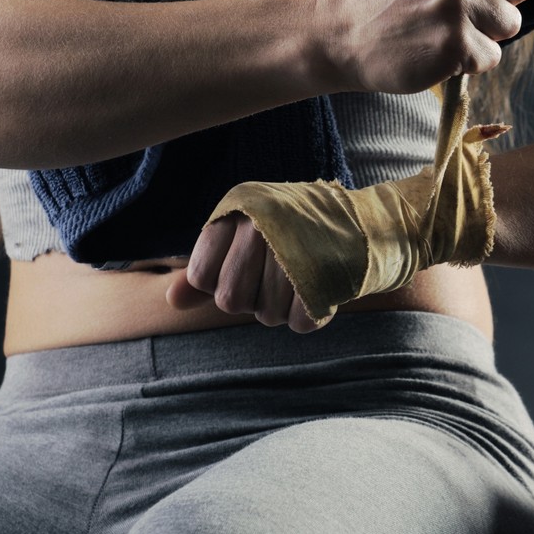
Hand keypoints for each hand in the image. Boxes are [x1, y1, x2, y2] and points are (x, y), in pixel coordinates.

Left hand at [166, 215, 324, 332]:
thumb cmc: (290, 233)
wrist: (361, 222)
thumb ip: (207, 269)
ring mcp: (293, 252)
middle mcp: (261, 226)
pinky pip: (299, 322)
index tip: (247, 264)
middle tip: (275, 277)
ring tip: (298, 280)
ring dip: (281, 309)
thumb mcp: (242, 236)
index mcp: (237, 211)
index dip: (220, 282)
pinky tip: (316, 291)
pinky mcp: (324, 277)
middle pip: (230, 300)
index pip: (201, 277)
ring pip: (265, 316)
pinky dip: (307, 316)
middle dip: (251, 299)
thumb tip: (172, 301)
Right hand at [315, 0, 533, 94]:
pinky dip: (470, 60)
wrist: (344, 32)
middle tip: (451, 4)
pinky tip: (437, 48)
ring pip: (510, 23)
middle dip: (496, 1)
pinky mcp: (452, 43)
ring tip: (443, 26)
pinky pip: (492, 55)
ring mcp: (451, 1)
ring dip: (484, 32)